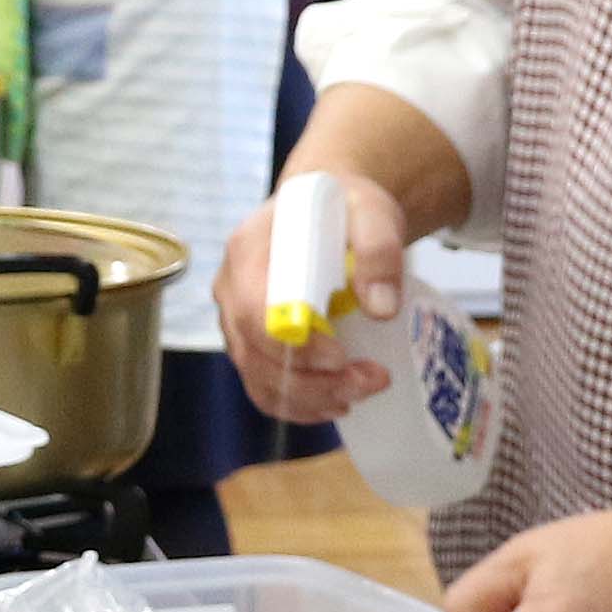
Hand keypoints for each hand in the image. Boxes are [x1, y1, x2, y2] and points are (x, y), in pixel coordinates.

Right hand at [215, 170, 407, 421]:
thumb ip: (379, 250)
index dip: (294, 345)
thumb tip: (381, 308)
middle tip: (371, 380)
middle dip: (313, 381)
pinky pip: (262, 386)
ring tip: (360, 391)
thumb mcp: (372, 212)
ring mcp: (235, 319)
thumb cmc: (344, 208)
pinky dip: (297, 404)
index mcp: (250, 250)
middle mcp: (231, 287)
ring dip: (310, 398)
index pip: (255, 311)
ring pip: (257, 378)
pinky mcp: (250, 341)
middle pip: (255, 354)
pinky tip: (335, 402)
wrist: (325, 207)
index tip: (342, 356)